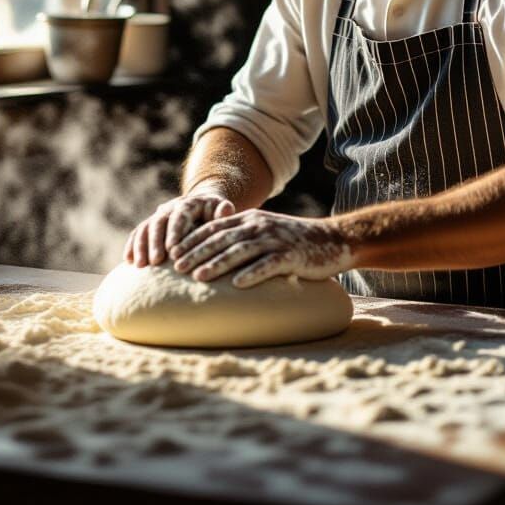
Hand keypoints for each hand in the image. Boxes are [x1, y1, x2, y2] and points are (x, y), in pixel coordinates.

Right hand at [124, 192, 234, 266]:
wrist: (203, 207)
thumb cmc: (216, 214)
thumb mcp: (222, 209)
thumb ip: (222, 211)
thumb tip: (226, 209)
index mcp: (188, 203)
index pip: (179, 216)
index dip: (174, 232)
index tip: (172, 250)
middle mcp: (170, 207)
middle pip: (159, 222)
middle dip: (155, 242)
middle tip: (156, 262)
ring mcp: (158, 216)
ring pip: (145, 228)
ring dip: (141, 246)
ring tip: (141, 265)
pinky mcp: (150, 225)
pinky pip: (138, 233)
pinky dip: (132, 246)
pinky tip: (129, 262)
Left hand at [168, 210, 353, 287]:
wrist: (332, 240)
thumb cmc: (294, 241)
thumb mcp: (265, 232)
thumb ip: (242, 237)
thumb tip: (211, 252)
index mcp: (250, 219)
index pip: (214, 227)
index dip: (192, 239)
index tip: (172, 252)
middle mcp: (260, 226)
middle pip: (222, 239)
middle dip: (197, 252)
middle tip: (176, 267)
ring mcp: (275, 240)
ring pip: (240, 251)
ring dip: (218, 263)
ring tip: (198, 277)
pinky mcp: (291, 256)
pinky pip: (268, 264)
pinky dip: (253, 274)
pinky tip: (238, 285)